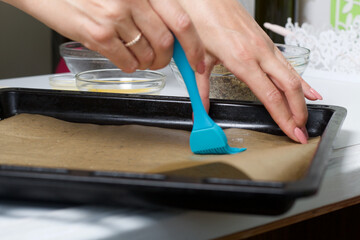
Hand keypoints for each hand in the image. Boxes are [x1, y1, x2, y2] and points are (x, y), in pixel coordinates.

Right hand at [3, 0, 204, 72]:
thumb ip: (146, 7)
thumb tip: (168, 33)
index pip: (180, 21)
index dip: (193, 45)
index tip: (198, 60)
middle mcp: (133, 0)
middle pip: (165, 43)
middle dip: (167, 59)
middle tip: (162, 62)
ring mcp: (115, 17)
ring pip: (147, 55)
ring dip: (147, 63)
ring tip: (139, 59)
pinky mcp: (98, 34)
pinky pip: (126, 62)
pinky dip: (130, 66)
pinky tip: (125, 60)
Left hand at [178, 0, 322, 143]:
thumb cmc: (202, 20)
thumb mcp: (198, 58)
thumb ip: (201, 88)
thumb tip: (200, 110)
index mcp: (242, 60)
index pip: (270, 96)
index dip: (283, 117)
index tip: (291, 131)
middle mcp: (259, 53)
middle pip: (288, 88)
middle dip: (297, 112)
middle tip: (300, 130)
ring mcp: (266, 46)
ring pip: (292, 75)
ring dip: (301, 98)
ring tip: (304, 115)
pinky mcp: (266, 42)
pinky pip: (288, 64)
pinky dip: (300, 79)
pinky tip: (308, 89)